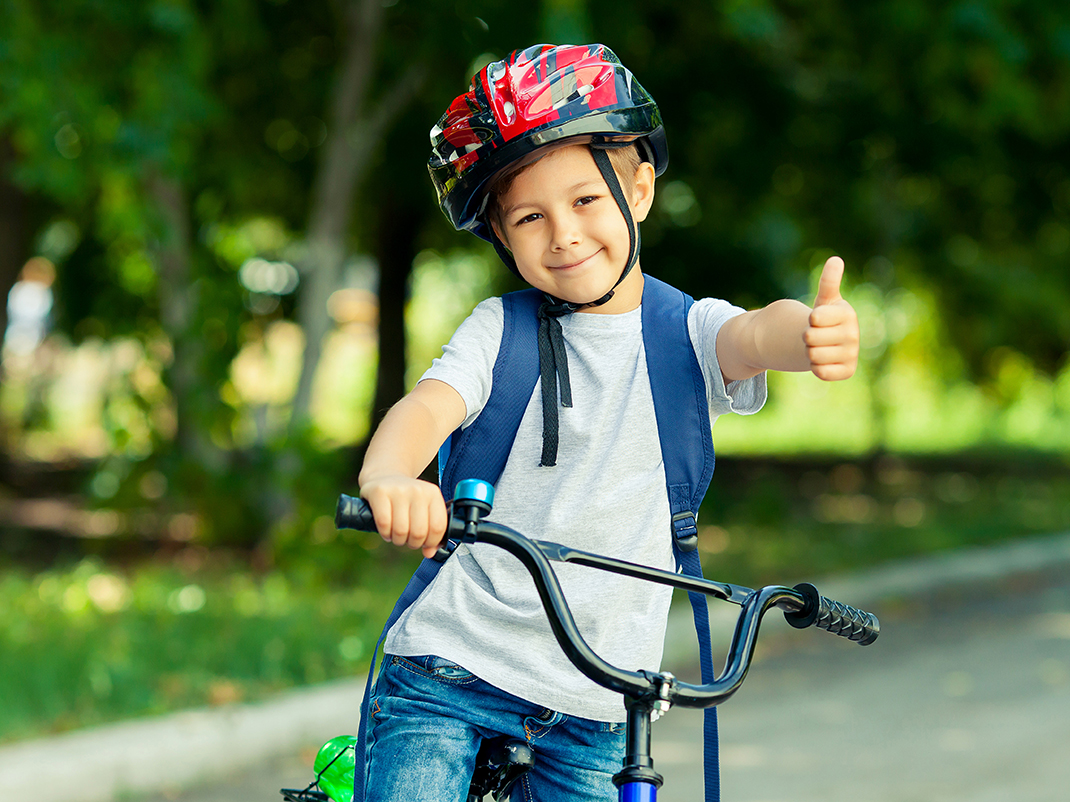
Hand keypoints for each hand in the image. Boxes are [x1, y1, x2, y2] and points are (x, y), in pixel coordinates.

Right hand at [359, 475, 448, 558]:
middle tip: (408, 539)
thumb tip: (430, 553)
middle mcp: (418, 490)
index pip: (438, 527)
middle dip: (413, 543)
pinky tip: (386, 530)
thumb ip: (432, 532)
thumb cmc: (407, 499)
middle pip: (419, 532)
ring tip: (397, 535)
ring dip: (398, 540)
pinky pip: (384, 524)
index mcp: (433, 494)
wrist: (384, 477)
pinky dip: (385, 533)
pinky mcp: (379, 492)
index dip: (431, 542)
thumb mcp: (424, 510)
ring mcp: (398, 490)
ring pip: (401, 531)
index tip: (425, 543)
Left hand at [804, 256, 858, 380]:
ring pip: (813, 355)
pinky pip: (821, 372)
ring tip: (818, 347)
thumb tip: (835, 260)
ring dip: (810, 352)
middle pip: (810, 338)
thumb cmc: (823, 318)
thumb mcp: (825, 300)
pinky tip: (823, 361)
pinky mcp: (848, 371)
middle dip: (807, 337)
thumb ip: (828, 282)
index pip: (815, 318)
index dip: (809, 320)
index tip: (816, 319)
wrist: (827, 343)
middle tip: (815, 335)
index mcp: (848, 313)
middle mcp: (854, 334)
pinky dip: (816, 367)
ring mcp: (852, 354)